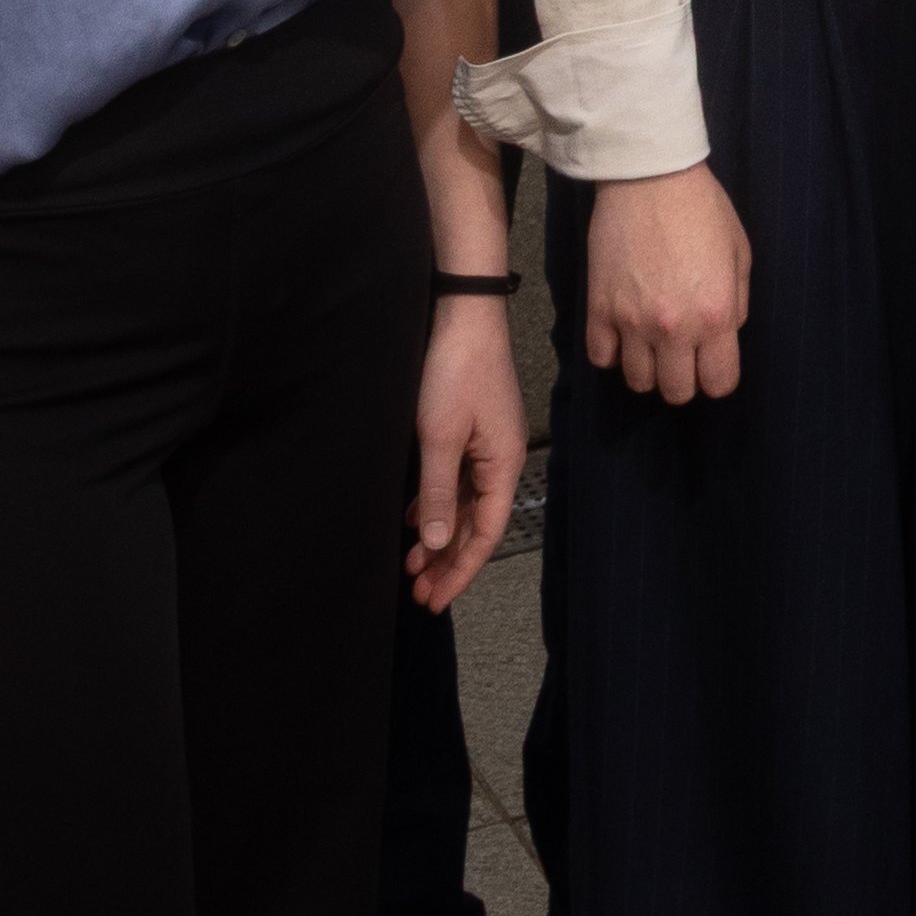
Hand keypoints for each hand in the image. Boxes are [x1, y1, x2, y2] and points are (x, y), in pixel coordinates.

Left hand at [406, 295, 527, 611]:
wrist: (462, 316)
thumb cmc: (456, 371)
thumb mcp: (440, 437)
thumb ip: (441, 492)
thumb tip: (439, 543)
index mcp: (503, 465)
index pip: (485, 532)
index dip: (460, 570)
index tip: (435, 600)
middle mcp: (500, 460)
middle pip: (476, 524)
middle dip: (448, 562)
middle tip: (420, 596)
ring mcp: (485, 445)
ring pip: (464, 505)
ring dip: (440, 537)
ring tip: (412, 568)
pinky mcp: (469, 431)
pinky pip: (455, 482)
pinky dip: (437, 506)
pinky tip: (416, 521)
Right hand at [584, 162, 751, 402]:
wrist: (649, 178)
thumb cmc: (703, 210)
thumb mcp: (740, 254)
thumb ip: (737, 303)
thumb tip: (725, 333)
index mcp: (715, 316)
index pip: (719, 383)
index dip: (718, 379)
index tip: (713, 364)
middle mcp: (673, 328)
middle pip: (676, 392)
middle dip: (684, 380)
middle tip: (683, 356)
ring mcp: (631, 321)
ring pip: (637, 381)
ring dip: (648, 370)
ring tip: (652, 346)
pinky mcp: (598, 309)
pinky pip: (601, 358)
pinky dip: (612, 354)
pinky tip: (623, 335)